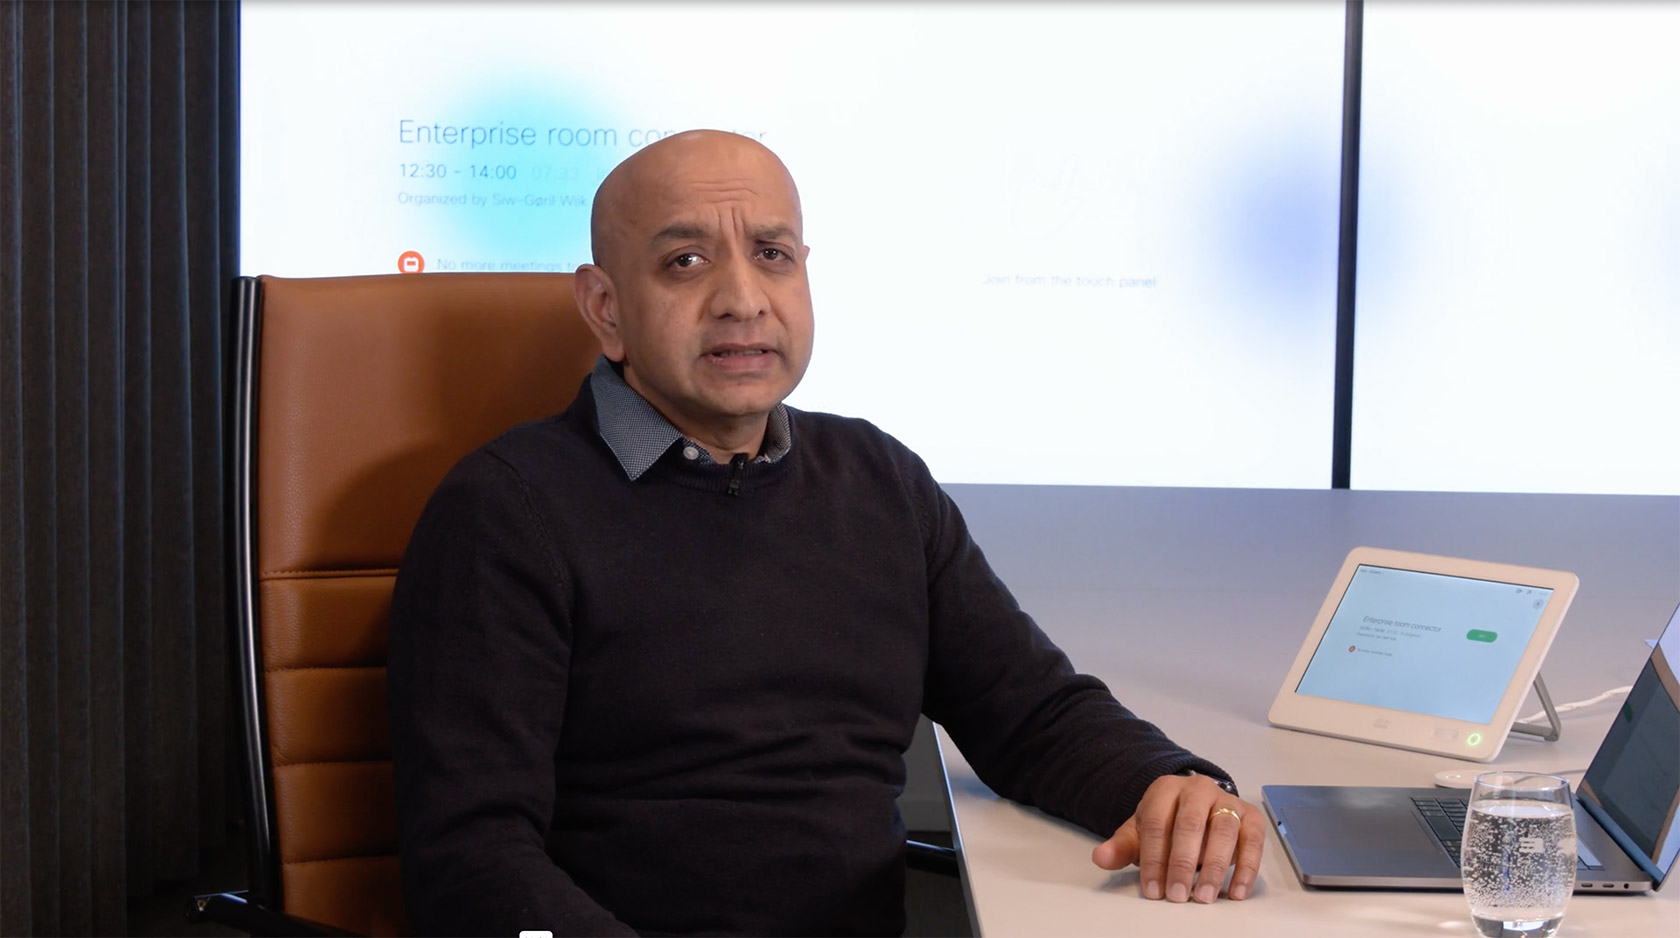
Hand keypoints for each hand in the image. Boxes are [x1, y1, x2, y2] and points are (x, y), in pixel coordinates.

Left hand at [1090, 773, 1263, 902]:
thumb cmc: (1166, 823)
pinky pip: (1253, 841)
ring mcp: (1227, 800)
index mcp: (1165, 789)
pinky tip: (1235, 891)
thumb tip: (1101, 857)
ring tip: (1203, 896)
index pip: (1156, 822)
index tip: (1153, 889)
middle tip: (1178, 895)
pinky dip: (1247, 868)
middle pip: (1190, 824)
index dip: (1153, 858)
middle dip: (1183, 863)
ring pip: (1224, 830)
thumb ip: (1122, 846)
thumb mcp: (1141, 832)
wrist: (1196, 806)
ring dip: (1214, 867)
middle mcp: (1198, 789)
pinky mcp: (1251, 817)